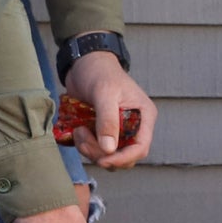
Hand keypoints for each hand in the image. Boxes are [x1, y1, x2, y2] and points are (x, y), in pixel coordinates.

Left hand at [65, 50, 156, 169]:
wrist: (84, 62)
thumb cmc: (99, 72)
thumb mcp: (104, 93)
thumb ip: (108, 121)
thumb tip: (109, 150)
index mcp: (143, 116)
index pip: (141, 148)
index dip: (124, 158)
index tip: (104, 159)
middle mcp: (134, 127)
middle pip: (123, 156)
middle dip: (102, 154)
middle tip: (83, 138)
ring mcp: (118, 130)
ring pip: (108, 155)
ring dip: (90, 150)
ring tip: (79, 131)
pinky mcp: (103, 132)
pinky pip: (96, 149)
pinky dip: (85, 146)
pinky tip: (78, 131)